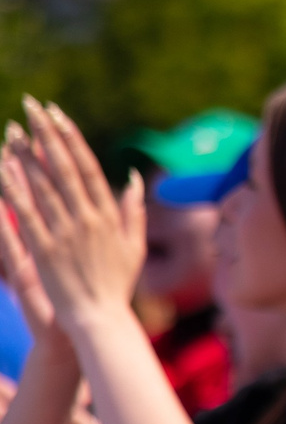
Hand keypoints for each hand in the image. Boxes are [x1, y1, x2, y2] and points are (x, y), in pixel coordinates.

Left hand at [0, 102, 145, 335]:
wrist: (100, 318)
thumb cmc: (117, 285)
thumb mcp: (133, 246)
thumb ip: (133, 210)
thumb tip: (135, 178)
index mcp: (108, 214)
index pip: (87, 167)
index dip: (70, 138)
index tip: (57, 115)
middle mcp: (87, 217)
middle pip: (63, 167)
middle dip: (46, 133)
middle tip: (32, 106)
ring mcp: (65, 232)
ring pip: (42, 184)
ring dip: (25, 154)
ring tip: (11, 128)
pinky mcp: (44, 248)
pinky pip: (25, 213)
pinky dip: (13, 189)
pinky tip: (1, 168)